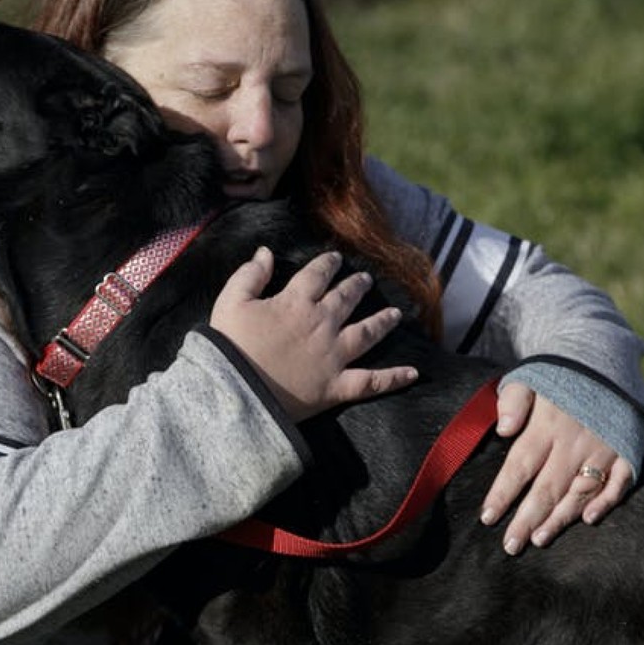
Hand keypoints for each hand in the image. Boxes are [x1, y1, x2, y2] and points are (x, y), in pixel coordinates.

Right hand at [210, 247, 417, 421]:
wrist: (235, 392)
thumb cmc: (229, 346)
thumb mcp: (231, 302)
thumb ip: (250, 274)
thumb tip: (265, 252)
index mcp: (295, 303)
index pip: (318, 275)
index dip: (328, 264)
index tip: (335, 258)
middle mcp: (321, 324)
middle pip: (346, 298)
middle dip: (357, 286)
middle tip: (366, 279)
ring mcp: (333, 356)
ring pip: (366, 333)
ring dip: (382, 321)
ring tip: (395, 314)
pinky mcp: (337, 386)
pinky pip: (372, 381)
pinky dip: (394, 378)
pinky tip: (414, 373)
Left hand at [479, 381, 631, 553]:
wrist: (605, 358)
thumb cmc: (558, 376)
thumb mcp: (529, 377)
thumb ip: (513, 401)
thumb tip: (503, 429)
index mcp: (546, 424)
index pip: (520, 466)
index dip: (503, 494)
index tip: (487, 518)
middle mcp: (574, 441)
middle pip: (547, 487)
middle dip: (527, 519)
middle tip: (511, 546)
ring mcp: (603, 447)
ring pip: (580, 490)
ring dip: (561, 517)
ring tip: (540, 539)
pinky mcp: (626, 449)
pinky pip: (619, 482)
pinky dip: (606, 501)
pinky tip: (589, 519)